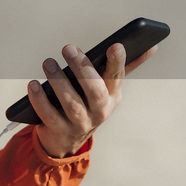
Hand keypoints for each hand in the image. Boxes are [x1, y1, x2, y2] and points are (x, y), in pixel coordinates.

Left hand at [27, 42, 158, 158]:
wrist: (67, 140)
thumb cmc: (88, 103)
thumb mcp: (106, 88)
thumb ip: (121, 67)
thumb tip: (152, 46)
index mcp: (112, 96)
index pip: (116, 77)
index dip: (117, 62)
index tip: (115, 45)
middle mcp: (100, 112)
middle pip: (94, 90)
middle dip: (82, 67)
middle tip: (68, 47)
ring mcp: (81, 124)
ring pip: (72, 103)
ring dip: (59, 81)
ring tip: (48, 62)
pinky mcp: (60, 131)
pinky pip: (49, 115)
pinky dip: (40, 100)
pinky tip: (33, 85)